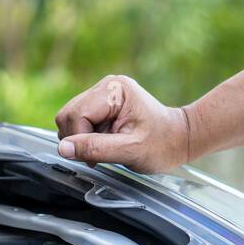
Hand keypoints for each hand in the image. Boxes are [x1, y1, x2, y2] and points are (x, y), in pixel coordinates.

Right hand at [54, 75, 189, 172]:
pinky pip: (79, 121)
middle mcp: (107, 86)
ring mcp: (103, 93)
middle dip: (78, 139)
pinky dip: (87, 136)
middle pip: (68, 114)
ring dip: (82, 139)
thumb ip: (96, 149)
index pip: (76, 115)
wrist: (179, 139)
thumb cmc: (162, 145)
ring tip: (106, 146)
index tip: (96, 158)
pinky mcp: (102, 104)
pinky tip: (106, 141)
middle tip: (100, 153)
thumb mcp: (130, 151)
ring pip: (70, 118)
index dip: (80, 140)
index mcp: (115, 90)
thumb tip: (64, 149)